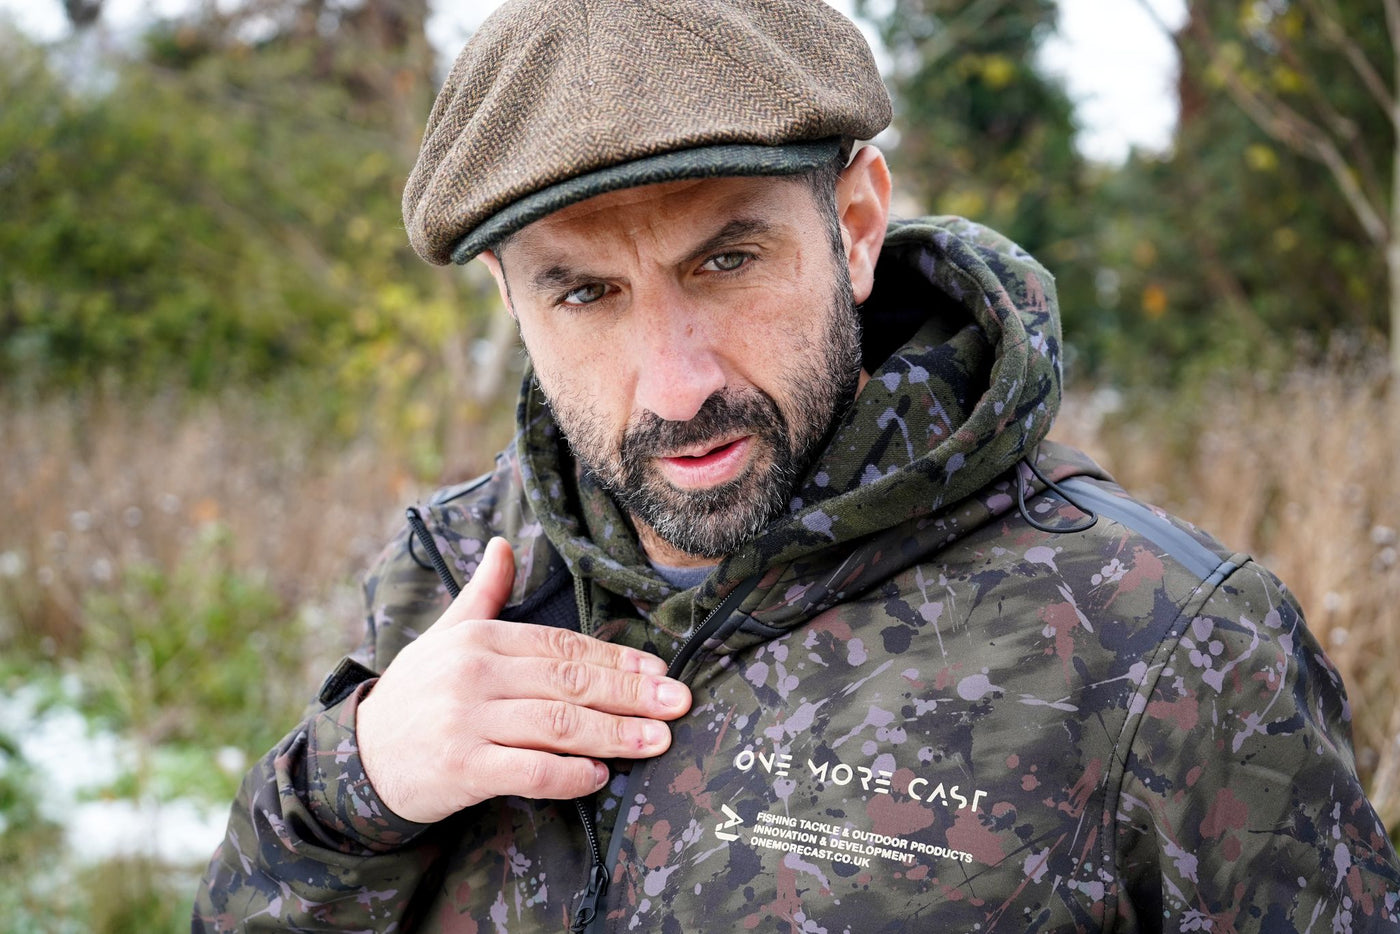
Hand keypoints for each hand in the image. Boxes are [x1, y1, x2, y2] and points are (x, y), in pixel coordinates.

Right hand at [356, 537, 689, 823]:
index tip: (659, 669)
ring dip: (615, 734)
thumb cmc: (415, 693)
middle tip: (678, 703)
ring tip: (657, 740)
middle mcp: (474, 675)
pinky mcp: (461, 768)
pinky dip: (569, 774)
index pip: (561, 645)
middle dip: (630, 693)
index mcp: (479, 639)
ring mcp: (467, 721)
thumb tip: (503, 543)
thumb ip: (483, 593)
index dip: (615, 657)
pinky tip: (599, 776)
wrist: (359, 756)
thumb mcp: (445, 636)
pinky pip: (529, 770)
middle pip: (569, 681)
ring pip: (558, 724)